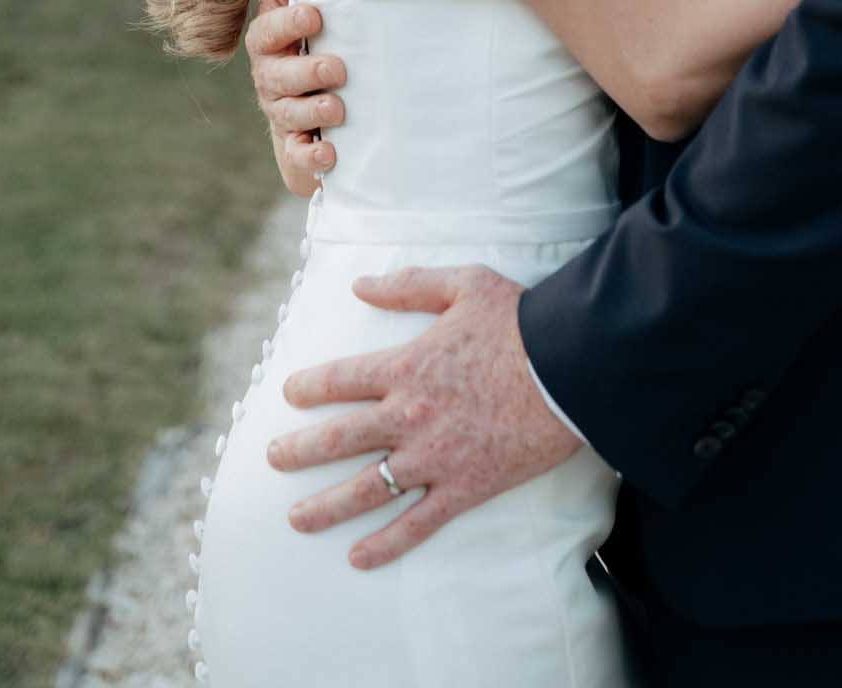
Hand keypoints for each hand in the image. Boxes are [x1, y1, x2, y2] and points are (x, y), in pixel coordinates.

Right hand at [246, 0, 344, 195]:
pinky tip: (333, 156)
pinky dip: (314, 159)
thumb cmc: (309, 33)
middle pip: (277, 79)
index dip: (288, 24)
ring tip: (339, 111)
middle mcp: (272, 79)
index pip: (268, 32)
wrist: (321, 95)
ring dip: (314, 114)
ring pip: (289, 118)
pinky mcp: (299, 150)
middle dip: (306, 73)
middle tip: (338, 68)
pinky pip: (300, 158)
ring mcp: (283, 116)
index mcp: (270, 41)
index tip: (316, 13)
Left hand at [267, 265, 581, 565]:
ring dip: (325, 507)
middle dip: (296, 452)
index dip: (308, 387)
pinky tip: (359, 558)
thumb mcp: (463, 284)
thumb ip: (407, 285)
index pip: (339, 379)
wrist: (569, 366)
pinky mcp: (463, 488)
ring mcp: (433, 458)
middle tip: (271, 460)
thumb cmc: (519, 320)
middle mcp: (408, 416)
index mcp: (405, 366)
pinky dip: (385, 544)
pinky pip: (415, 524)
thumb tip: (359, 283)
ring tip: (296, 520)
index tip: (289, 394)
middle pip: (337, 440)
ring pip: (365, 489)